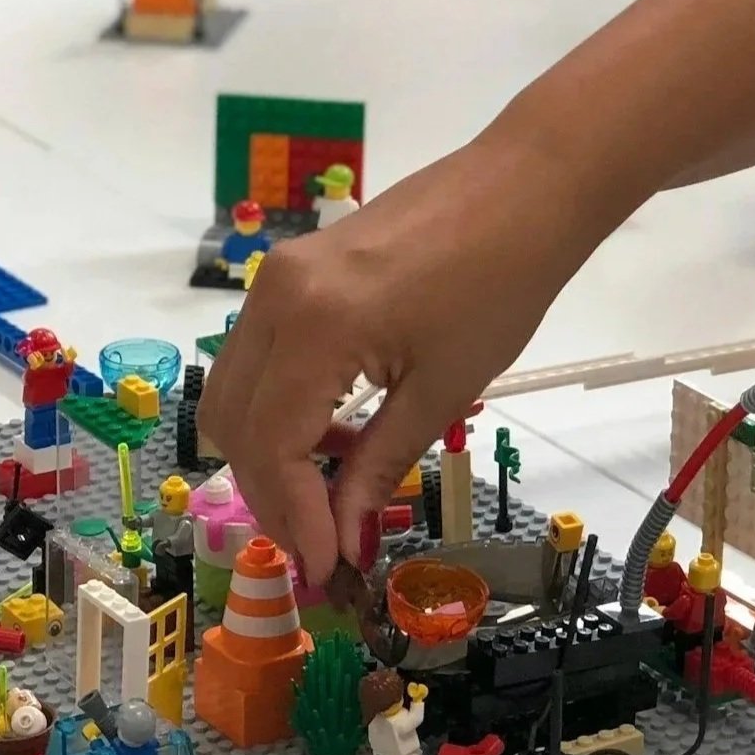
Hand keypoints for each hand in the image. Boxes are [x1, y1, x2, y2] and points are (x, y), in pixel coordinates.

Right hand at [199, 142, 584, 583]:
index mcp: (314, 328)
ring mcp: (273, 281)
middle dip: (270, 496)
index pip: (272, 447)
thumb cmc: (501, 284)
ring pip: (232, 394)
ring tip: (328, 495)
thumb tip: (344, 537)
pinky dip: (277, 411)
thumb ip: (378, 465)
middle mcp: (273, 300)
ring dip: (267, 455)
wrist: (523, 187)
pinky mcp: (287, 273)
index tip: (325, 568)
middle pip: (234, 425)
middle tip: (320, 546)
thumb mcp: (443, 389)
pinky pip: (255, 360)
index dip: (294, 517)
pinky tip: (333, 435)